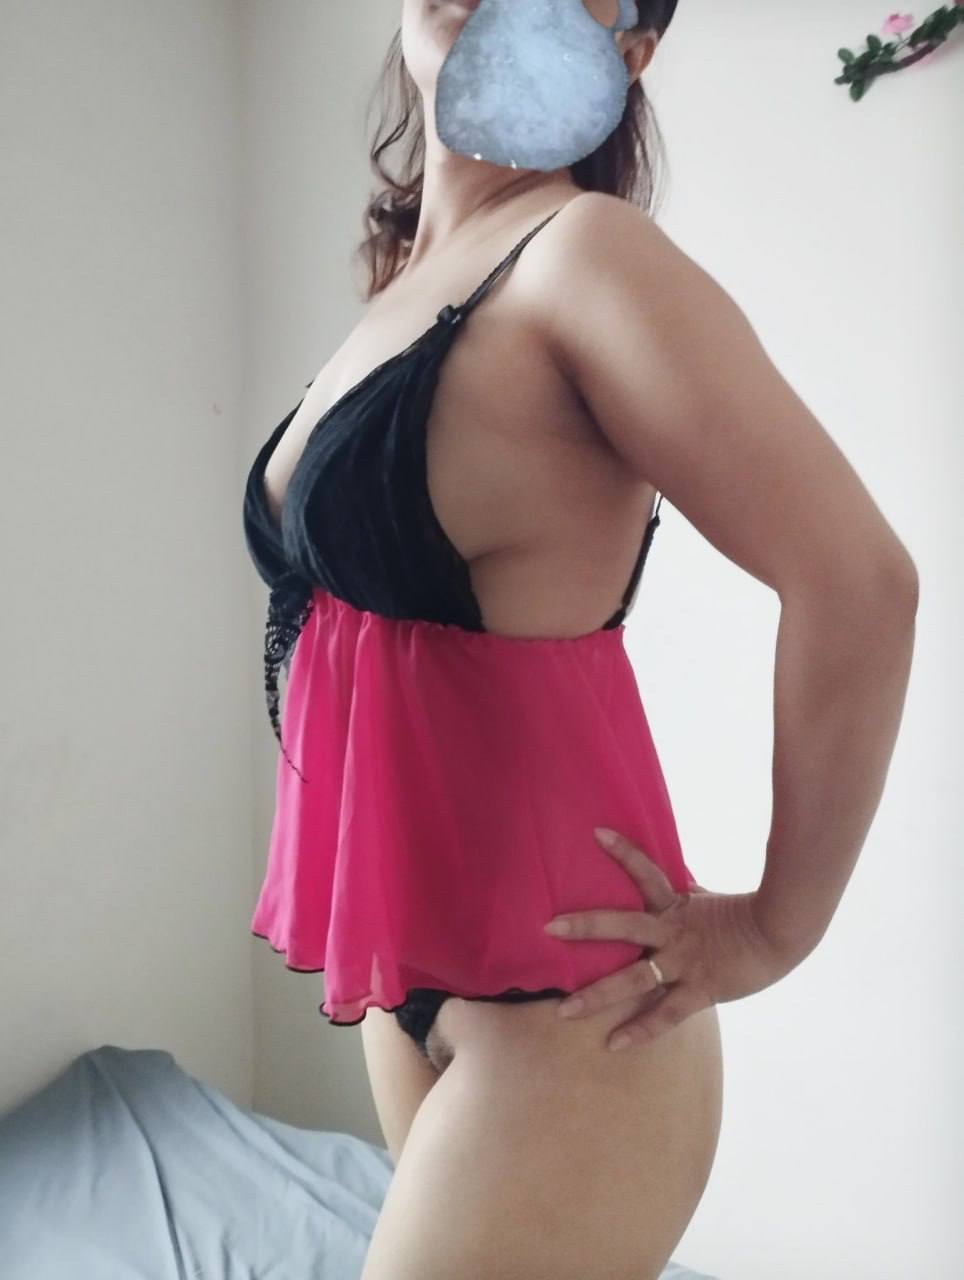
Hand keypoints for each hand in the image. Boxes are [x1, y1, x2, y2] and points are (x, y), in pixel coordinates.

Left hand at [542, 826, 805, 1050]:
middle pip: (623, 925)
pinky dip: (639, 1031)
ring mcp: (685, 963)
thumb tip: (677, 873)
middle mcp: (674, 933)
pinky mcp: (701, 991)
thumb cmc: (748, 916)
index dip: (623, 853)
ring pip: (634, 978)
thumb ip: (688, 891)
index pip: (646, 873)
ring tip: (563, 1011)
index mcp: (678, 907)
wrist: (784, 934)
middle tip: (547, 928)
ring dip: (597, 995)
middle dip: (585, 927)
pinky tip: (613, 1044)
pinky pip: (664, 1015)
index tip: (596, 834)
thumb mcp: (711, 899)